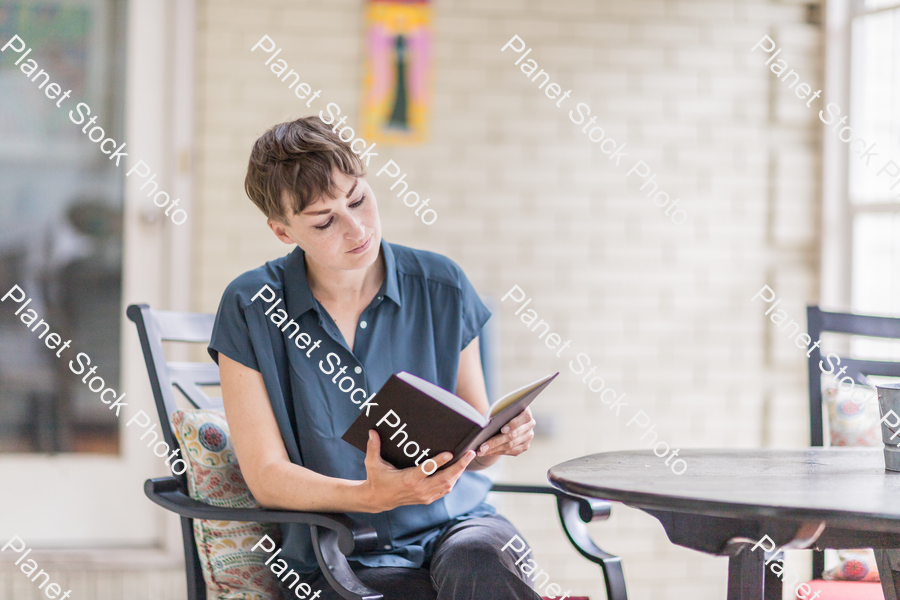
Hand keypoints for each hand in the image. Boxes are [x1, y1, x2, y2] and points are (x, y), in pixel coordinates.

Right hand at [360, 430, 475, 511]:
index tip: (450, 453)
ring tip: (467, 459)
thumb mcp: (372, 463)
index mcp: (408, 480)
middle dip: (459, 466)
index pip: (427, 470)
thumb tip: (372, 432)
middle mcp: (419, 489)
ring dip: (459, 472)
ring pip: (448, 485)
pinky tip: (458, 470)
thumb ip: (373, 448)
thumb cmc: (377, 479)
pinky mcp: (427, 499)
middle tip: (470, 453)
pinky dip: (453, 480)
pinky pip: (444, 490)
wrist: (378, 499)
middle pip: (444, 479)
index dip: (439, 462)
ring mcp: (424, 495)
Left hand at [476, 407, 534, 458]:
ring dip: (494, 449)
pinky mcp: (525, 446)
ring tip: (481, 451)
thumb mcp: (501, 409)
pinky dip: (497, 452)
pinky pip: (511, 451)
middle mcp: (530, 424)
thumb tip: (485, 426)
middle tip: (481, 447)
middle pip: (513, 435)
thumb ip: (498, 414)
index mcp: (526, 412)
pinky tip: (487, 452)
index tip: (502, 430)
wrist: (507, 416)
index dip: (513, 424)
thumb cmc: (502, 410)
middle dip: (495, 442)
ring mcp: (528, 436)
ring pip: (510, 446)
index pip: (523, 418)